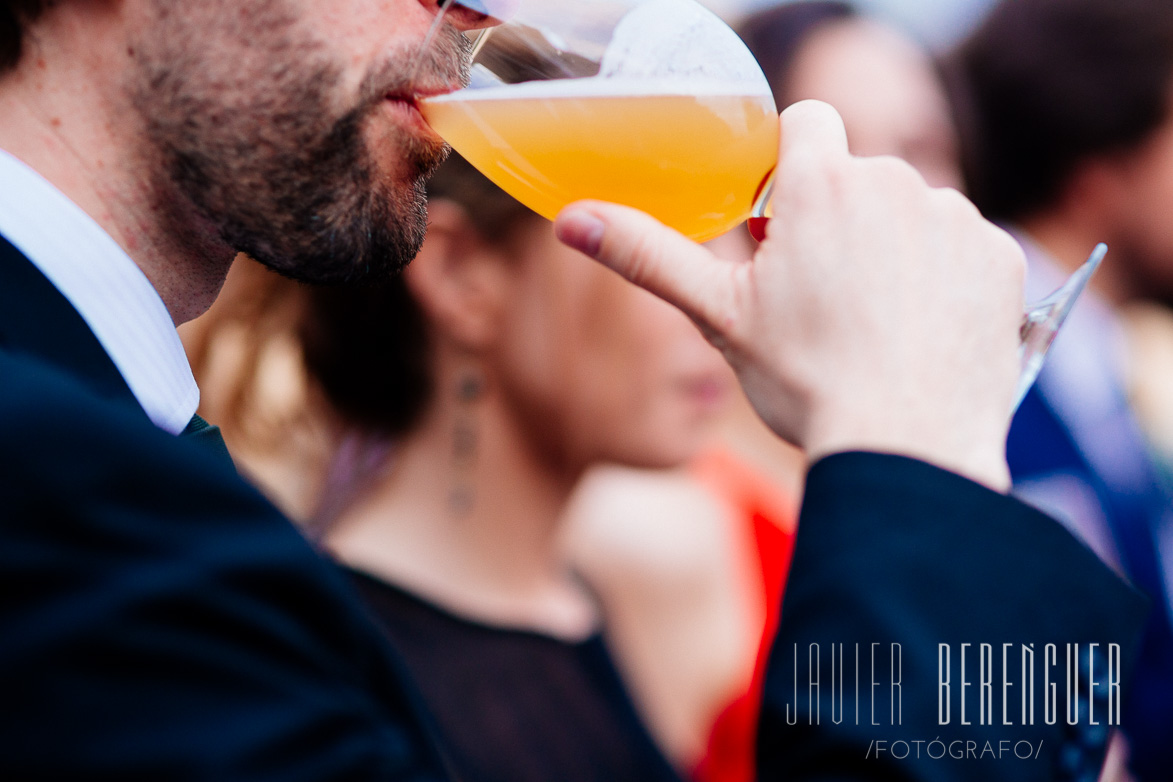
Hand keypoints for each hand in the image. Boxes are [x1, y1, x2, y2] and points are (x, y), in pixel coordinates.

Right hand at [554, 100, 1023, 490]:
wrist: (908, 450)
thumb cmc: (807, 382)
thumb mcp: (718, 315)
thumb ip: (647, 255)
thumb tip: (570, 221)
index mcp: (820, 186)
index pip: (806, 122)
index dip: (791, 165)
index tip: (784, 220)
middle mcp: (895, 182)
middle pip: (858, 177)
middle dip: (839, 220)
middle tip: (821, 296)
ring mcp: (955, 218)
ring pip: (912, 213)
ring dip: (894, 248)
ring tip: (875, 323)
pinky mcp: (999, 258)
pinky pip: (962, 248)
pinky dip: (943, 279)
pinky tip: (920, 332)